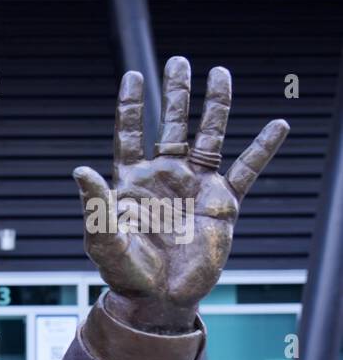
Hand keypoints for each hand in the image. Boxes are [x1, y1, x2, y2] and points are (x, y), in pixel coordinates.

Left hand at [73, 56, 288, 332]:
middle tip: (179, 61)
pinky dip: (263, 148)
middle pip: (172, 124)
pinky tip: (278, 124)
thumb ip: (94, 204)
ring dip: (216, 105)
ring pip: (209, 136)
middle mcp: (165, 176)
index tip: (132, 75)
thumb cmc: (125, 272)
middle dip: (176, 93)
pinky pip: (247, 169)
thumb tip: (81, 170)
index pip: (131, 134)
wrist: (157, 298)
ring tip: (221, 73)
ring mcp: (195, 186)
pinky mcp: (222, 203)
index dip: (132, 105)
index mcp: (133, 181)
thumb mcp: (102, 239)